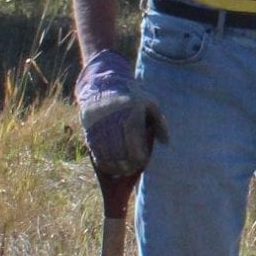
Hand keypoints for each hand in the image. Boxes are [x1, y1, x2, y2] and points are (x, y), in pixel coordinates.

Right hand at [77, 48, 166, 175]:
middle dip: (127, 168)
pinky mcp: (90, 133)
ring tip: (121, 169)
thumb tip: (166, 142)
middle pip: (122, 158)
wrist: (103, 86)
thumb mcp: (151, 104)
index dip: (140, 161)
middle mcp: (115, 127)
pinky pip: (96, 154)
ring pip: (108, 159)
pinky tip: (109, 164)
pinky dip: (103, 163)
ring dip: (115, 168)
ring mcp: (101, 131)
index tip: (141, 163)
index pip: (136, 152)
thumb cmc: (131, 96)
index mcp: (132, 121)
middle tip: (131, 169)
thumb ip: (161, 123)